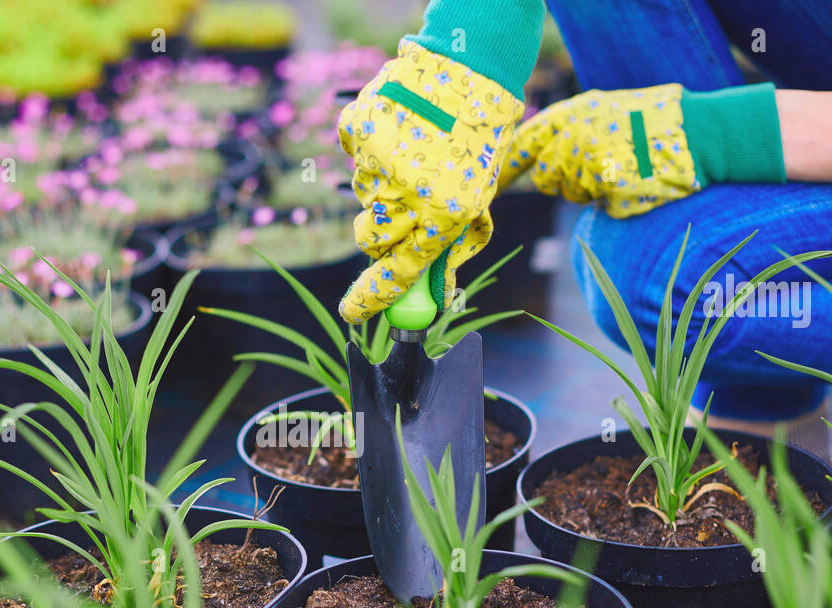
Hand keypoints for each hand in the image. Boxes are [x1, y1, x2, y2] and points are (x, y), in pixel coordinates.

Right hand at [336, 40, 523, 322]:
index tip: (351, 315)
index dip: (371, 299)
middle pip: (372, 242)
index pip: (398, 272)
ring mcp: (377, 161)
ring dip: (383, 191)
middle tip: (401, 214)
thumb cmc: (480, 140)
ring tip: (414, 157)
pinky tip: (400, 135)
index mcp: (443, 214)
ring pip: (365, 200)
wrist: (470, 67)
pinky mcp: (358, 132)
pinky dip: (372, 155)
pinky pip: (356, 161)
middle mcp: (406, 192)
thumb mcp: (478, 199)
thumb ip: (453, 244)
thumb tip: (435, 293)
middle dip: (380, 237)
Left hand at [499, 84, 699, 218]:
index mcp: (569, 116)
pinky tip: (637, 180)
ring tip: (625, 165)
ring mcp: (589, 168)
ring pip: (574, 195)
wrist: (696, 133)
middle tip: (601, 163)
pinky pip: (601, 206)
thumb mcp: (602, 111)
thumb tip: (536, 157)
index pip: (524, 144)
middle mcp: (572, 140)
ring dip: (593, 189)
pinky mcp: (608, 193)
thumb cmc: (650, 123)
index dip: (507, 168)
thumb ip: (568, 130)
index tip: (492, 185)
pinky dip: (617, 200)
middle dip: (566, 180)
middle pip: (548, 178)